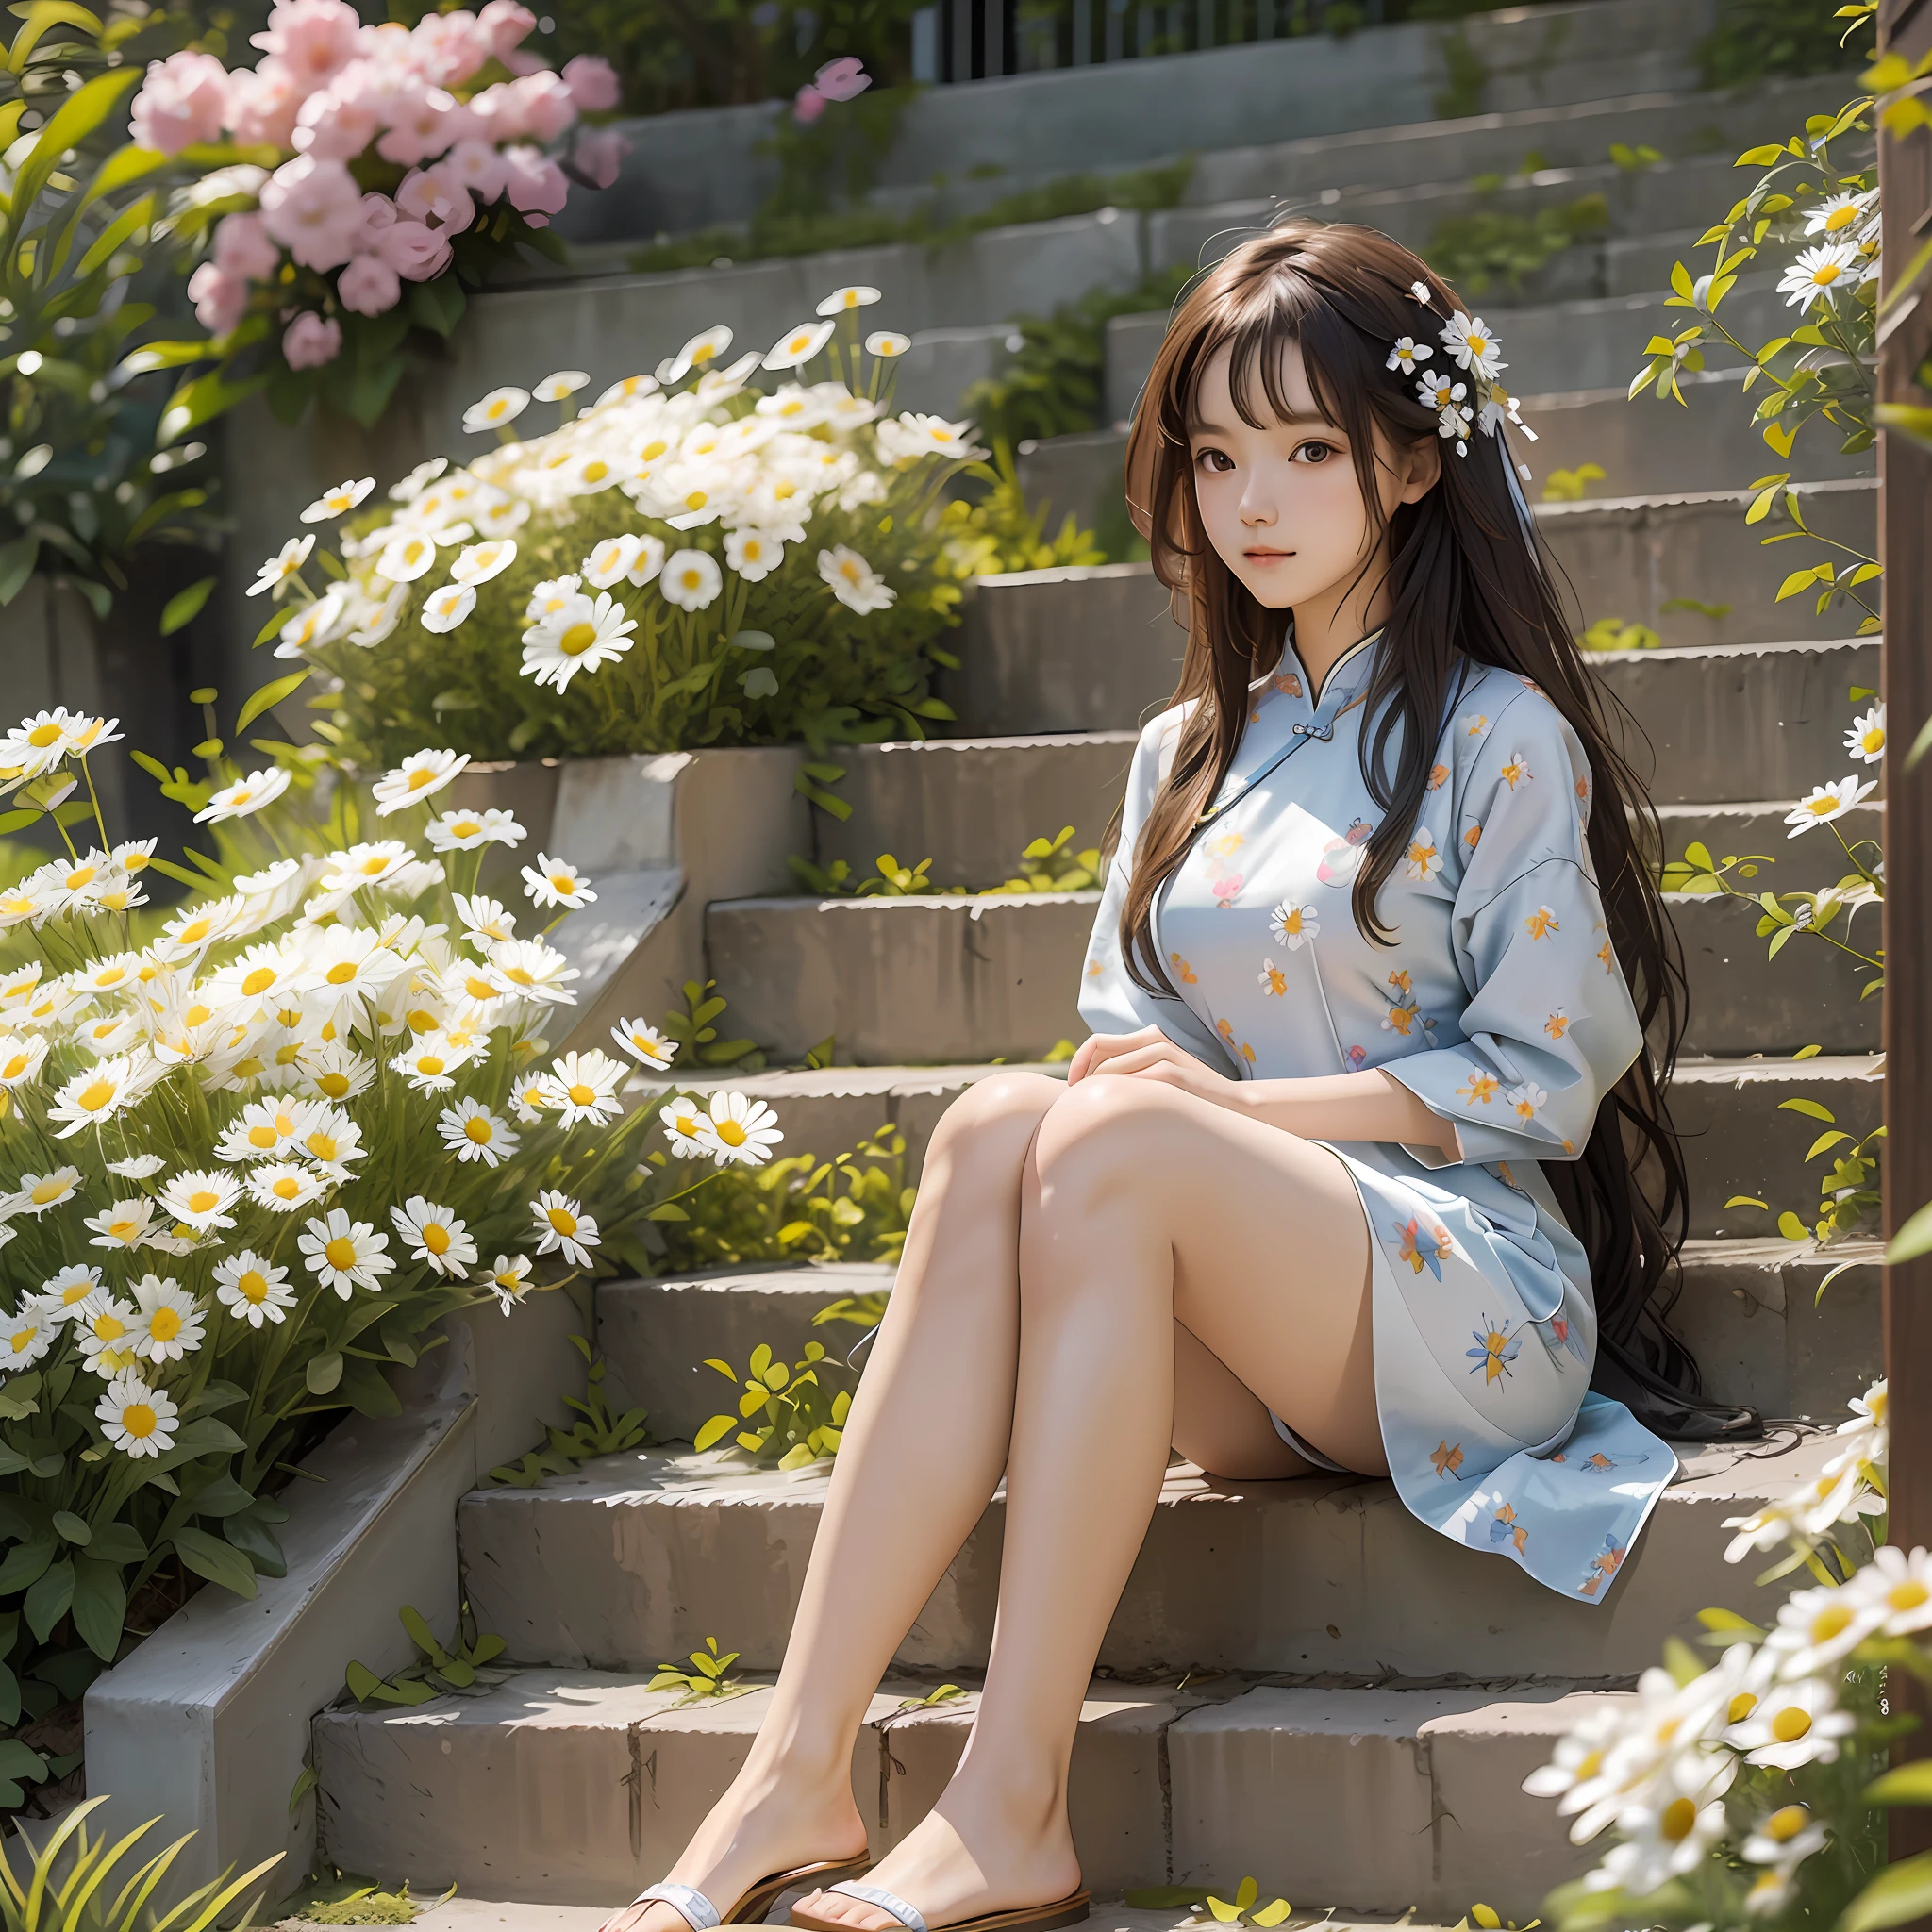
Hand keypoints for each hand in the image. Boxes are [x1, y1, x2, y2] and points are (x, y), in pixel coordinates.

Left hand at [1066, 1026, 1242, 1107]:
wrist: (1233, 1105)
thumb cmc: (1191, 1095)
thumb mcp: (1159, 1076)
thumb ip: (1132, 1071)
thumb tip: (1089, 1084)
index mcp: (1149, 1037)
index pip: (1097, 1042)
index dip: (1078, 1062)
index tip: (1072, 1087)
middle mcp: (1155, 1039)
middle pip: (1099, 1054)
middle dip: (1082, 1079)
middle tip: (1079, 1104)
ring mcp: (1164, 1054)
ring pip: (1111, 1070)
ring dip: (1098, 1091)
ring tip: (1097, 1114)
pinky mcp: (1172, 1073)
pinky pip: (1132, 1083)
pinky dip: (1119, 1098)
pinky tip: (1120, 1117)